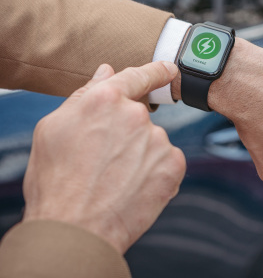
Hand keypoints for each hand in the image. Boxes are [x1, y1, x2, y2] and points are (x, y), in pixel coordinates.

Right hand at [22, 62, 185, 253]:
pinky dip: (155, 172)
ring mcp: (157, 140)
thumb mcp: (53, 129)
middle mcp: (136, 115)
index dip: (155, 71)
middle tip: (105, 159)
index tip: (169, 69)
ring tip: (115, 179)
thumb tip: (107, 71)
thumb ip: (85, 95)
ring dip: (141, 154)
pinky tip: (133, 187)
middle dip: (128, 132)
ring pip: (153, 141)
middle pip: (141, 115)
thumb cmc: (56, 181)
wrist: (76, 229)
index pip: (137, 76)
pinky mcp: (173, 164)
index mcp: (105, 99)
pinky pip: (167, 161)